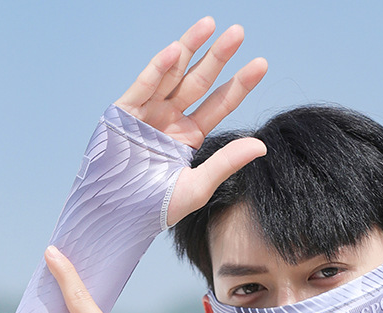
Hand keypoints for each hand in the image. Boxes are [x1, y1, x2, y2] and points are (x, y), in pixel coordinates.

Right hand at [116, 17, 267, 224]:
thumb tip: (262, 145)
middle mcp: (170, 118)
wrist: (120, 217)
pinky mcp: (123, 113)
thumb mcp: (198, 185)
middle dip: (218, 57)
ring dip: (189, 48)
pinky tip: (176, 52)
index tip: (261, 64)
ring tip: (210, 25)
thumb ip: (226, 162)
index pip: (219, 103)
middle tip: (239, 32)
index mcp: (189, 135)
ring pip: (172, 74)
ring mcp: (147, 113)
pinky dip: (157, 69)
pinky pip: (143, 87)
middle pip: (198, 81)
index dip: (239, 84)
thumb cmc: (157, 207)